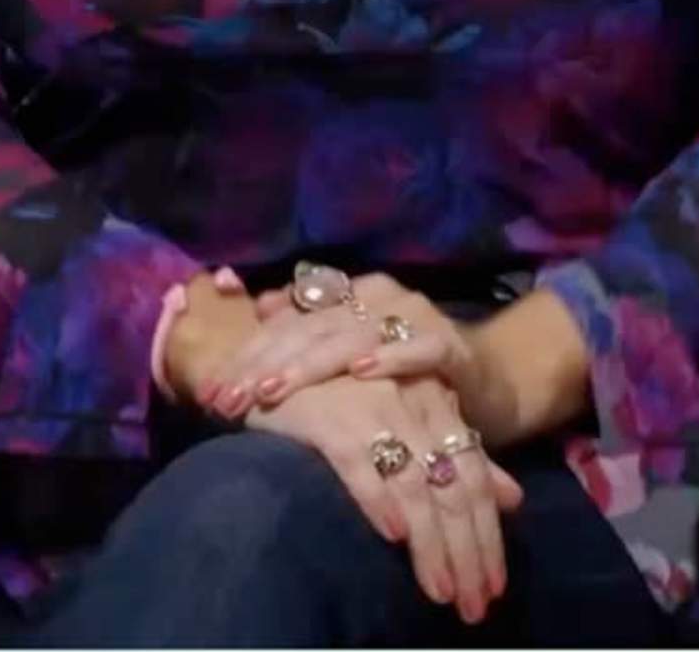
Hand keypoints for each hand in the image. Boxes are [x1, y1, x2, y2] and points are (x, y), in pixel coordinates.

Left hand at [203, 273, 587, 447]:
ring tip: (274, 390)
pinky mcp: (451, 344)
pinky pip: (420, 347)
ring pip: (352, 336)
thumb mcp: (348, 357)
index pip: (285, 323)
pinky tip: (363, 371)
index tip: (209, 393)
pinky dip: (392, 357)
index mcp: (347, 297)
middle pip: (309, 330)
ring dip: (311, 365)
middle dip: (263, 367)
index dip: (246, 356)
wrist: (488, 381)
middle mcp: (376, 297)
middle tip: (228, 400)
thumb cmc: (406, 374)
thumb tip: (257, 306)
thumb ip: (306, 332)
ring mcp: (414, 316)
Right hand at [242, 370, 519, 626]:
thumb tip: (511, 499)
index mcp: (437, 402)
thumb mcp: (411, 411)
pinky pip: (359, 463)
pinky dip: (378, 499)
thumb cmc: (345, 385)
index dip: (487, 533)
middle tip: (474, 605)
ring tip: (440, 591)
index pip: (473, 477)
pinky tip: (393, 536)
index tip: (494, 586)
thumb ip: (457, 452)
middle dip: (467, 551)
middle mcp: (412, 404)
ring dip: (430, 545)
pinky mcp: (328, 416)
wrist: (277, 350)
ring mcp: (372, 409)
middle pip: (452, 488)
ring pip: (414, 486)